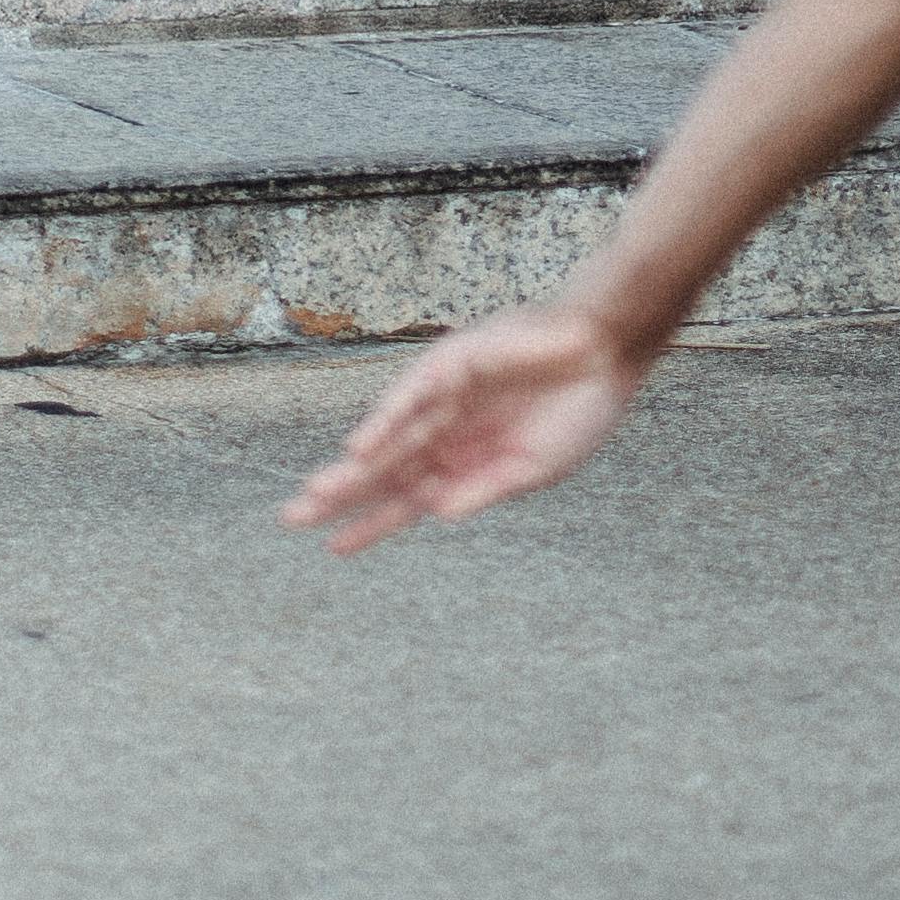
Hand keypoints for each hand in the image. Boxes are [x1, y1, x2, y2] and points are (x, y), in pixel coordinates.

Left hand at [284, 304, 650, 555]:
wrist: (607, 351)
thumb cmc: (579, 409)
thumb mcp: (534, 468)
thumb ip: (483, 489)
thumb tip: (436, 516)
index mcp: (468, 459)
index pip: (409, 497)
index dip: (373, 523)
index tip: (335, 548)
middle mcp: (448, 429)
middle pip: (385, 469)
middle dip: (342, 495)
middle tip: (293, 518)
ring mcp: (446, 396)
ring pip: (389, 437)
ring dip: (353, 465)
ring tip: (315, 494)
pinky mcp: (452, 363)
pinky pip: (411, 396)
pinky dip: (385, 420)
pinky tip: (359, 447)